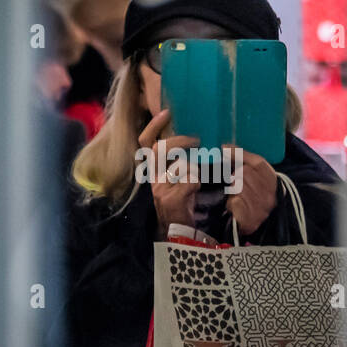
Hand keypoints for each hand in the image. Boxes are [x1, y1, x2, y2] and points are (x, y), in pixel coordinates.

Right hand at [139, 109, 199, 237]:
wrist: (178, 233)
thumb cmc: (181, 204)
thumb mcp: (175, 180)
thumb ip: (177, 162)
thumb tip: (191, 140)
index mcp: (153, 171)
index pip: (145, 143)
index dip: (154, 126)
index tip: (166, 112)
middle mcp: (153, 178)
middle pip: (160, 148)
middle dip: (181, 141)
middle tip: (197, 140)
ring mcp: (160, 189)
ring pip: (178, 165)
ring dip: (194, 167)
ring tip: (200, 173)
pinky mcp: (171, 199)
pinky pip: (189, 180)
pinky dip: (197, 183)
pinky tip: (197, 190)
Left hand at [223, 145, 277, 236]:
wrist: (252, 224)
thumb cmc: (251, 196)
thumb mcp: (252, 176)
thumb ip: (243, 159)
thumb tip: (225, 147)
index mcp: (274, 182)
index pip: (258, 162)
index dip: (240, 154)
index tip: (224, 148)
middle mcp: (271, 196)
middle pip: (245, 173)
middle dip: (235, 175)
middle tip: (234, 182)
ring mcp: (262, 209)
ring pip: (239, 186)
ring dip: (232, 190)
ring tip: (236, 195)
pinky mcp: (251, 220)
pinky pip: (235, 201)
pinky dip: (231, 202)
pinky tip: (234, 205)